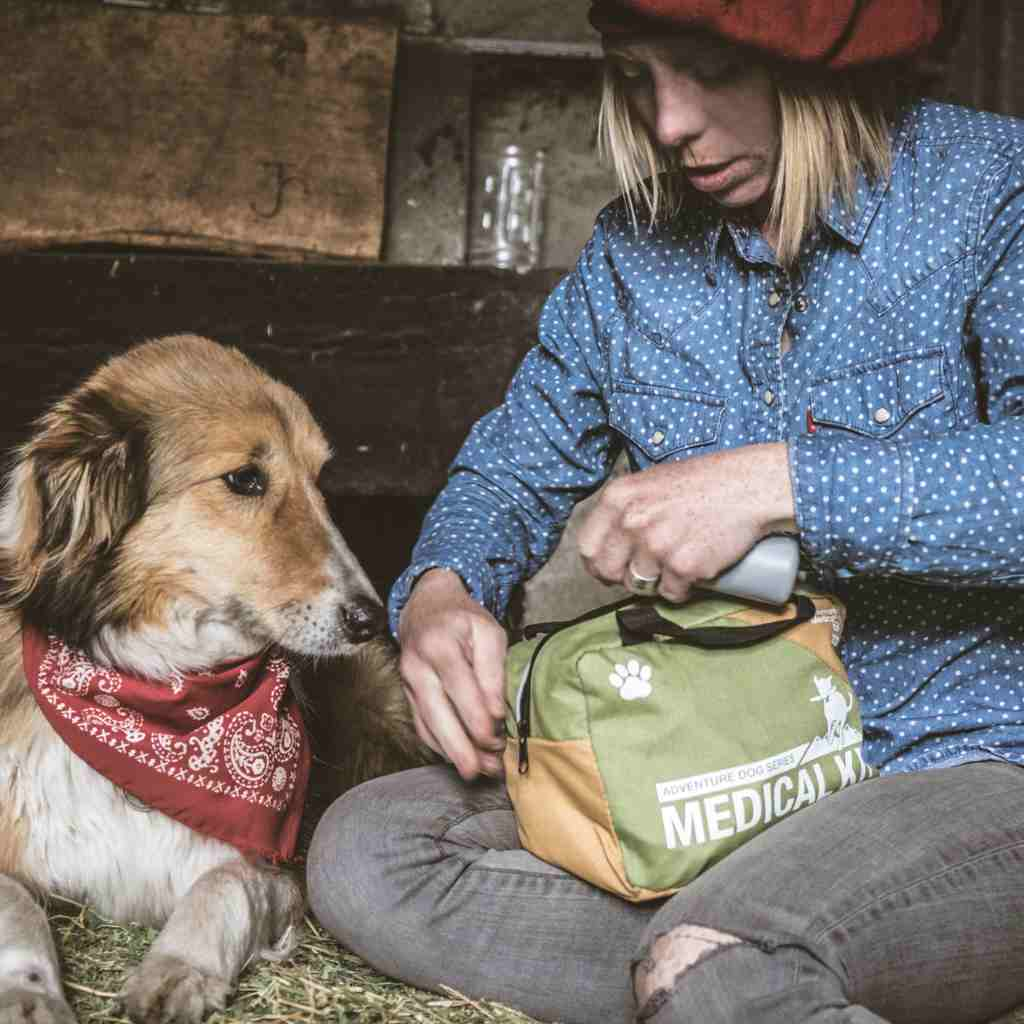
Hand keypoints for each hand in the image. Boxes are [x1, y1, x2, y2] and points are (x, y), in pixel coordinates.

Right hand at [397, 568, 507, 779]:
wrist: (427, 607)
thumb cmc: (463, 620)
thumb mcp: (488, 631)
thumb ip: (493, 670)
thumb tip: (495, 712)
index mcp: (439, 645)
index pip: (459, 689)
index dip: (477, 718)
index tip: (496, 738)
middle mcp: (417, 666)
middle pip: (437, 714)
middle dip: (460, 748)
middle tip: (483, 771)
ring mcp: (408, 683)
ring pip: (427, 725)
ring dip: (452, 752)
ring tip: (478, 771)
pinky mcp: (408, 695)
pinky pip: (421, 726)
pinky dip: (439, 745)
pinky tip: (459, 756)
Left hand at [578, 442, 795, 601]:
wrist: (748, 486)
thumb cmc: (703, 482)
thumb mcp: (650, 482)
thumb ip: (627, 507)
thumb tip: (609, 540)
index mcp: (617, 498)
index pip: (588, 548)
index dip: (597, 564)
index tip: (608, 570)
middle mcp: (632, 522)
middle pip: (609, 572)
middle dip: (624, 578)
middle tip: (644, 572)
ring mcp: (657, 546)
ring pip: (640, 585)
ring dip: (656, 582)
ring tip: (675, 564)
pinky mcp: (684, 566)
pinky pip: (671, 593)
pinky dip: (682, 588)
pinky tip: (693, 572)